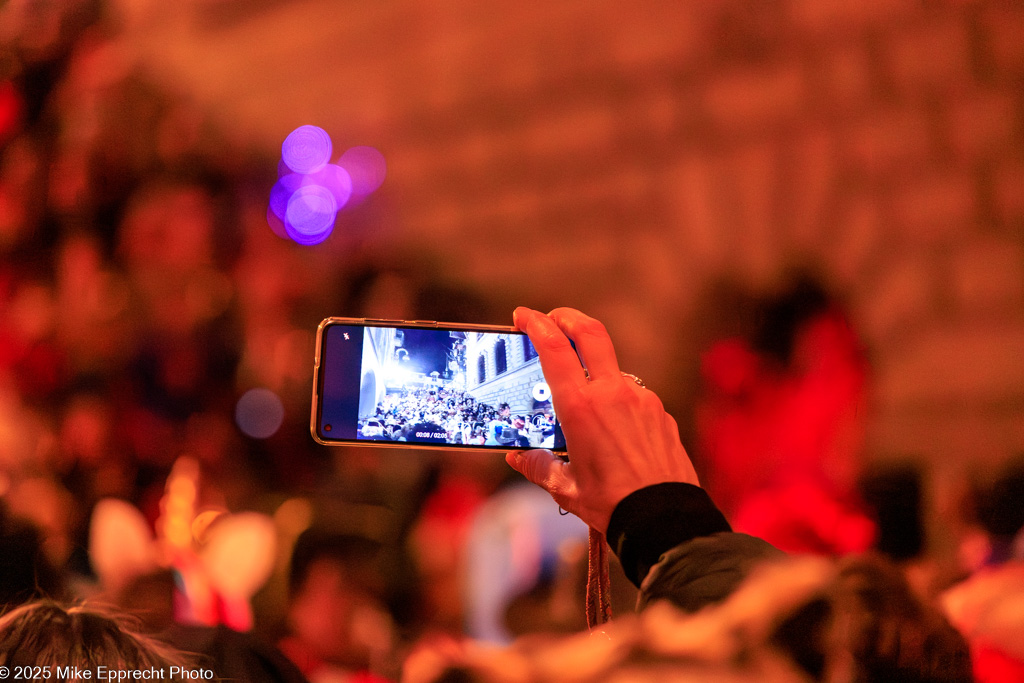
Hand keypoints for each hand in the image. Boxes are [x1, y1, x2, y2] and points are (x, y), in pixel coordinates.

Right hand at [506, 307, 698, 533]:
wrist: (665, 519)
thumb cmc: (612, 505)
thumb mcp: (565, 488)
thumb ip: (538, 467)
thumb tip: (518, 458)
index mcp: (580, 407)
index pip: (554, 348)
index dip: (536, 324)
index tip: (523, 317)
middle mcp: (612, 393)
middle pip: (590, 332)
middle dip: (567, 317)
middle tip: (552, 318)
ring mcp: (641, 399)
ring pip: (612, 370)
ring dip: (594, 373)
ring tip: (583, 406)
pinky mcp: (660, 412)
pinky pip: (634, 397)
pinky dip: (618, 403)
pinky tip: (614, 432)